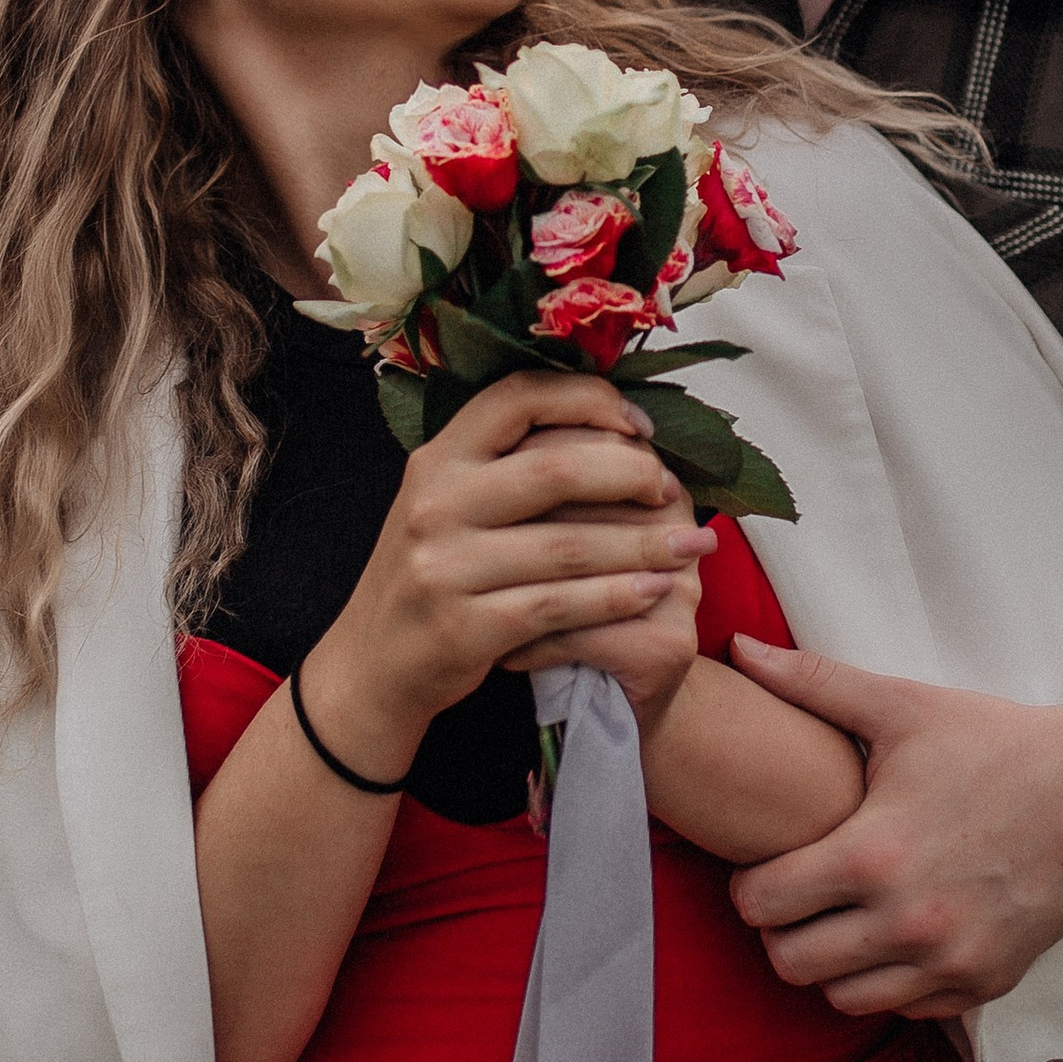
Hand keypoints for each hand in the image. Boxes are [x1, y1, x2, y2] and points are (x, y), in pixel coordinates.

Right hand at [301, 377, 712, 781]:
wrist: (373, 663)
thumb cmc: (433, 570)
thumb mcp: (450, 500)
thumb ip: (509, 462)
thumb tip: (615, 428)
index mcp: (438, 456)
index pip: (519, 398)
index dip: (590, 401)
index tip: (640, 425)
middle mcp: (436, 502)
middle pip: (556, 470)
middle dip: (631, 475)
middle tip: (671, 489)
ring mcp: (446, 566)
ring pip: (568, 545)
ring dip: (640, 544)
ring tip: (688, 545)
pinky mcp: (464, 626)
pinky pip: (559, 605)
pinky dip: (614, 596)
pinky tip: (652, 590)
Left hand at [722, 642, 1062, 1018]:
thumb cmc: (995, 743)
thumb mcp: (903, 705)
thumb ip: (813, 682)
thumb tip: (738, 648)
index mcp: (873, 855)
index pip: (761, 904)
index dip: (749, 884)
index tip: (765, 864)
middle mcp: (908, 921)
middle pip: (790, 963)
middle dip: (779, 930)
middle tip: (795, 896)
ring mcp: (949, 960)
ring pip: (842, 998)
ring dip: (830, 962)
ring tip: (840, 918)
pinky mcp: (984, 983)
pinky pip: (904, 1009)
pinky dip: (887, 982)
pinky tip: (893, 936)